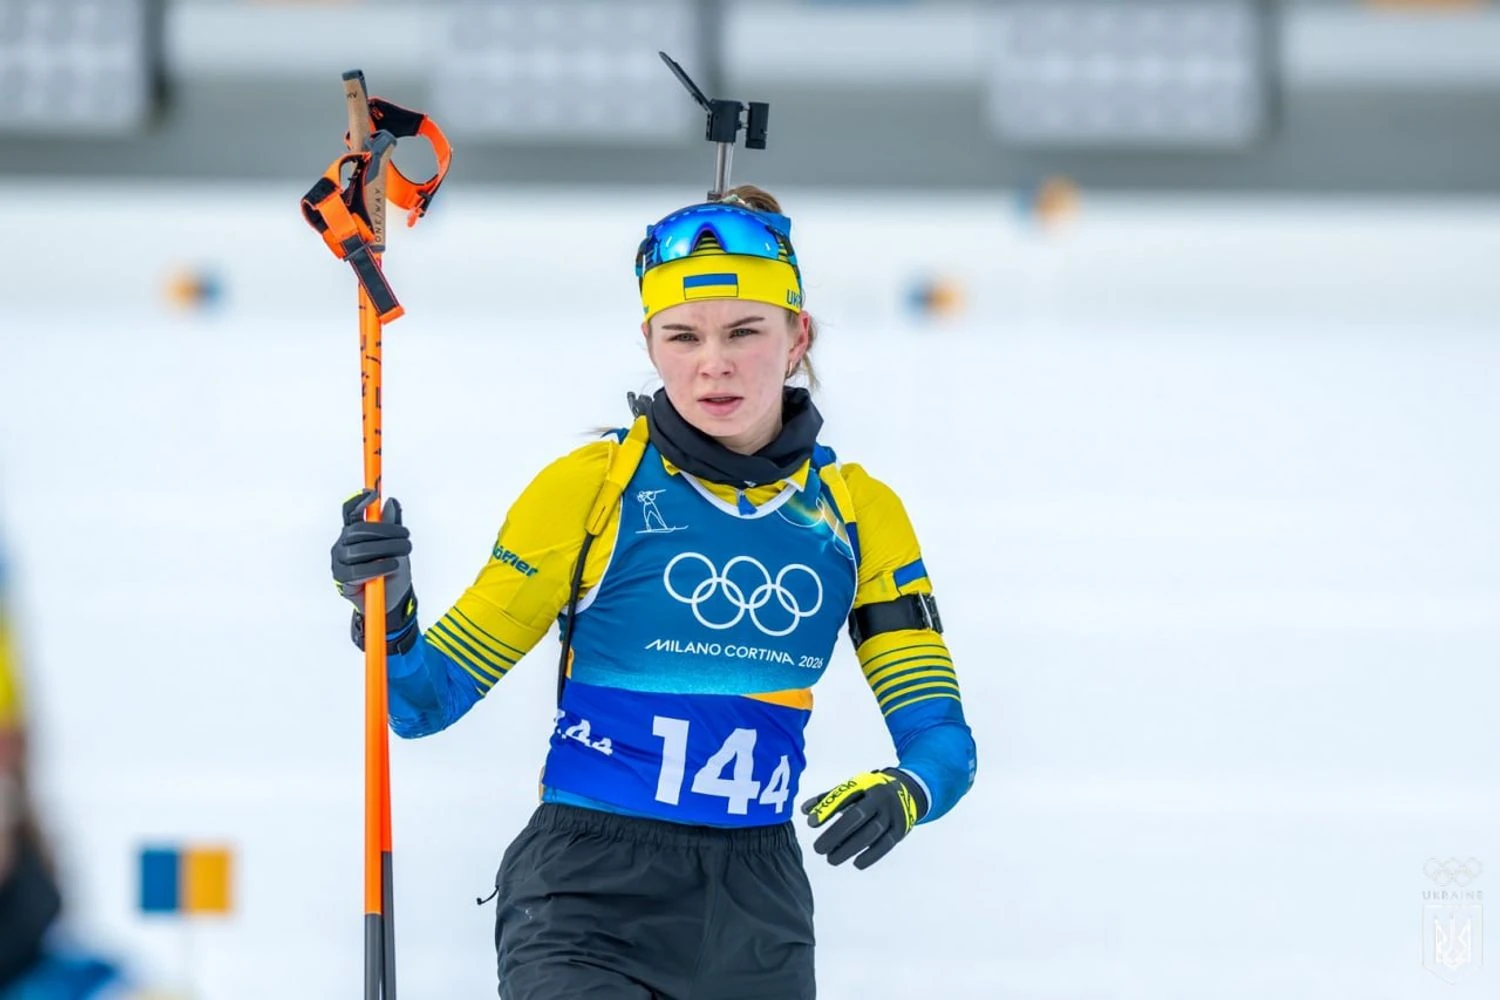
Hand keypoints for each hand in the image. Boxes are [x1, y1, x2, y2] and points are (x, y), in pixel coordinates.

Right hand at [330, 489, 411, 614]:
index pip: (350, 512)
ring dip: (386, 549)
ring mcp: (339, 561)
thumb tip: (390, 502)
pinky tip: (392, 565)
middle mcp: (343, 543)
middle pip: (358, 530)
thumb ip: (392, 524)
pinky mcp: (342, 578)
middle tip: (406, 535)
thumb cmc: (392, 569)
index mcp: (354, 531)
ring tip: (404, 551)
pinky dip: (378, 567)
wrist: (393, 599)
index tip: (372, 493)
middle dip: (385, 530)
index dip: (358, 501)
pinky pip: (357, 570)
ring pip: (359, 550)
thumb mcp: (398, 545)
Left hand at [801, 769, 927, 869]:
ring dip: (850, 848)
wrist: (907, 791)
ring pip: (870, 833)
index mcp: (864, 785)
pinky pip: (885, 845)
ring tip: (831, 859)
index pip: (843, 797)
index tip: (810, 823)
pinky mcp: (900, 830)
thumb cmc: (869, 793)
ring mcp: (892, 814)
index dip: (827, 810)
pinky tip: (856, 863)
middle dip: (836, 833)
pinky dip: (871, 856)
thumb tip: (804, 811)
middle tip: (818, 849)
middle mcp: (879, 799)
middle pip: (857, 816)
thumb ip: (828, 799)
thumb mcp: (852, 789)